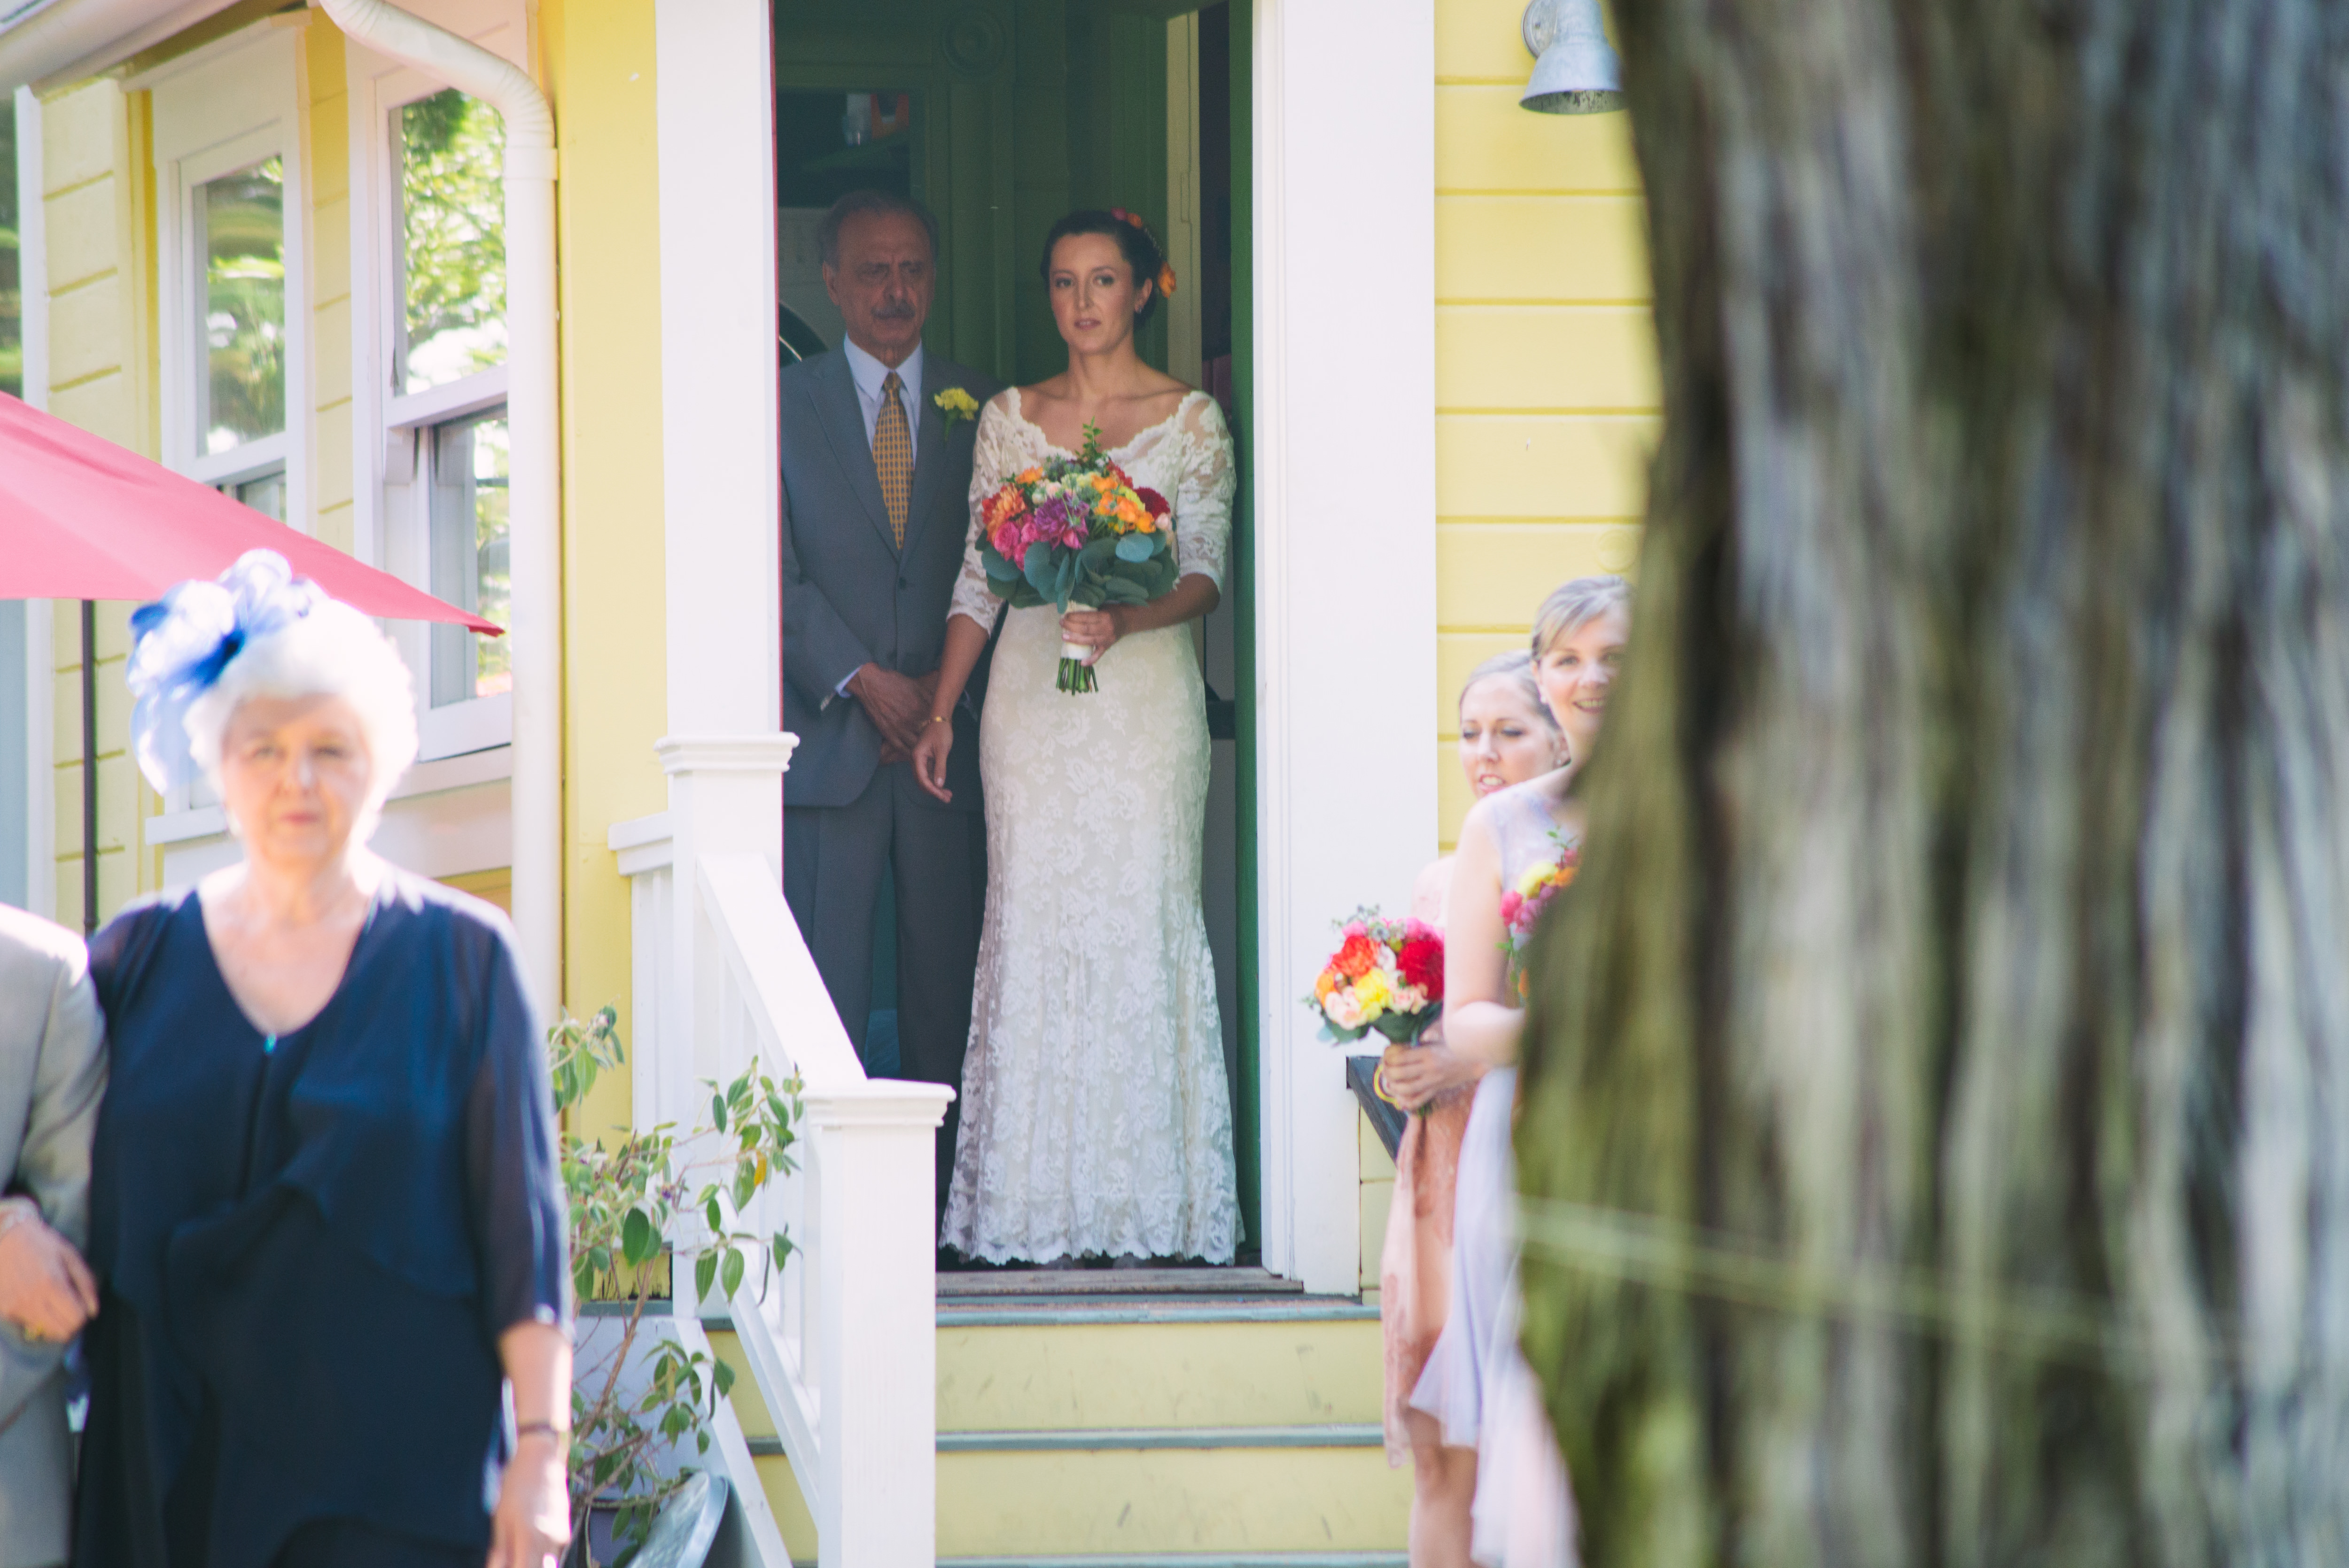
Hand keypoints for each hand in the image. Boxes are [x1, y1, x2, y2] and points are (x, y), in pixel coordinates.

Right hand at [0, 1206, 98, 1342]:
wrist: (5, 1237)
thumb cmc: (42, 1244)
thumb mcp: (70, 1256)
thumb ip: (85, 1284)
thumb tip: (93, 1312)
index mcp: (52, 1283)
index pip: (75, 1319)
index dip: (83, 1316)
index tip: (81, 1306)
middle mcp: (31, 1299)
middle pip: (60, 1332)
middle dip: (70, 1323)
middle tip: (69, 1308)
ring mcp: (14, 1306)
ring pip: (43, 1331)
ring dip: (53, 1322)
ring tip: (51, 1301)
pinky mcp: (3, 1309)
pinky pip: (27, 1324)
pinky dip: (35, 1317)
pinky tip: (34, 1297)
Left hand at [487, 1432, 570, 1567]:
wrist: (542, 1457)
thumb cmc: (517, 1484)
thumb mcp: (501, 1519)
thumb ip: (500, 1551)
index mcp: (532, 1538)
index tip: (503, 1565)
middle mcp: (551, 1541)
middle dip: (524, 1565)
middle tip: (510, 1558)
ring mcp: (562, 1535)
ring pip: (547, 1564)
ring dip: (530, 1561)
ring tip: (516, 1552)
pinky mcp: (565, 1530)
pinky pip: (552, 1553)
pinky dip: (539, 1555)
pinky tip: (527, 1542)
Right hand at [847, 664, 932, 752]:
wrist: (872, 685)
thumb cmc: (894, 682)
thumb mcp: (915, 685)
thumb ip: (928, 696)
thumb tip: (938, 701)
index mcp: (920, 708)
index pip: (935, 723)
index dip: (940, 728)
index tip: (943, 730)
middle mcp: (911, 720)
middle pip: (927, 737)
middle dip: (933, 741)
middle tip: (937, 745)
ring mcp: (900, 728)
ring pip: (916, 745)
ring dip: (922, 750)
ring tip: (928, 754)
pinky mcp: (889, 733)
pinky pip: (901, 748)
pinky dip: (908, 753)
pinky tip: (913, 755)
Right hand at [911, 716, 954, 803]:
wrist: (940, 719)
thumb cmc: (941, 732)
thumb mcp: (942, 750)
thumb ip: (940, 768)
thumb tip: (938, 785)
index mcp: (917, 757)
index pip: (922, 779)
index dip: (932, 790)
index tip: (942, 796)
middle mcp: (916, 760)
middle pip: (922, 781)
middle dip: (934, 792)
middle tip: (947, 799)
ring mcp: (920, 760)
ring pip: (925, 779)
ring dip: (935, 788)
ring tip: (948, 795)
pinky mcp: (926, 760)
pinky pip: (928, 774)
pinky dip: (936, 781)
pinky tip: (944, 787)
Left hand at [1058, 607, 1123, 664]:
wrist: (1127, 620)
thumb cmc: (1113, 612)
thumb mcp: (1103, 606)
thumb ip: (1091, 610)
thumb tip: (1073, 611)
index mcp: (1104, 617)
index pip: (1086, 617)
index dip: (1074, 617)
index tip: (1065, 616)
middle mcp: (1106, 628)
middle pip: (1085, 629)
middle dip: (1071, 626)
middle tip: (1062, 623)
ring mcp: (1107, 639)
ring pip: (1088, 641)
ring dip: (1075, 639)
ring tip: (1064, 637)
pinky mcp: (1107, 647)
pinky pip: (1098, 655)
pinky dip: (1091, 660)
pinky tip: (1082, 663)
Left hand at [1379, 1039, 1481, 1111]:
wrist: (1476, 1061)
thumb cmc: (1457, 1047)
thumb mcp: (1439, 1038)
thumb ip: (1423, 1040)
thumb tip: (1408, 1042)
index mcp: (1427, 1053)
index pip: (1400, 1057)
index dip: (1388, 1057)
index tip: (1385, 1054)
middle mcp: (1428, 1068)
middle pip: (1399, 1074)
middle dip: (1387, 1072)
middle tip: (1384, 1068)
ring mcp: (1433, 1081)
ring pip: (1406, 1089)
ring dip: (1393, 1087)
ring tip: (1389, 1082)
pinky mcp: (1437, 1090)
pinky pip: (1420, 1100)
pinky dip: (1408, 1102)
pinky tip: (1400, 1099)